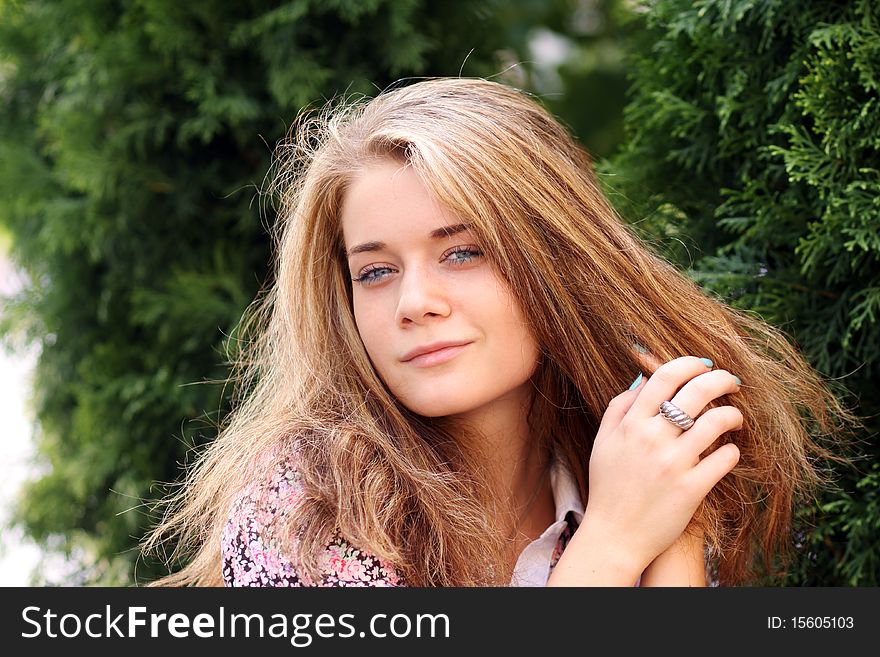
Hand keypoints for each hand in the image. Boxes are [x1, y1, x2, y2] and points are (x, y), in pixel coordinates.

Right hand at [583, 354, 741, 573]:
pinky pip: (724, 458)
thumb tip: (641, 379)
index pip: (665, 377)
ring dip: (732, 414)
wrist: (614, 536)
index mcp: (631, 424)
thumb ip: (619, 408)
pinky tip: (728, 451)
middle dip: (721, 380)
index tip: (703, 366)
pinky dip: (731, 451)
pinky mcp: (692, 489)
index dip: (690, 364)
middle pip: (697, 391)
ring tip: (734, 419)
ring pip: (717, 422)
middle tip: (731, 382)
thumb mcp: (603, 442)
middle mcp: (652, 439)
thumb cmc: (608, 487)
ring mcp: (673, 464)